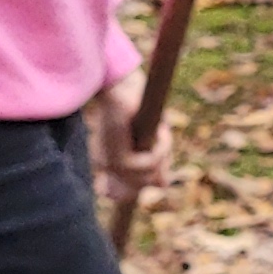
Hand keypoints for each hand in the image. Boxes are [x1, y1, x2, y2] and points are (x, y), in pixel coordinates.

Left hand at [88, 72, 172, 209]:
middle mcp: (108, 165)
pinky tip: (159, 131)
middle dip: (163, 162)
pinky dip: (160, 148)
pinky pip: (149, 165)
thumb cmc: (135, 103)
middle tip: (164, 137)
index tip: (163, 164)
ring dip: (163, 152)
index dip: (155, 177)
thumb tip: (163, 185)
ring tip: (161, 130)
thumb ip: (156, 161)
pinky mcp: (118, 161)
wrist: (118, 85)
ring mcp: (111, 166)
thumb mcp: (152, 136)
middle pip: (147, 183)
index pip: (133, 187)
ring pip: (150, 176)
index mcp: (111, 158)